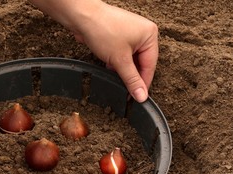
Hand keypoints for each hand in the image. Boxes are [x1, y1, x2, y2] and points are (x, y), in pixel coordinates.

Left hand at [29, 0, 158, 101]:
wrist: (82, 17)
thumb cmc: (103, 30)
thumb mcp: (120, 60)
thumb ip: (131, 79)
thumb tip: (141, 95)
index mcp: (150, 35)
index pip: (150, 65)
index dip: (143, 83)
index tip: (138, 97)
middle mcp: (143, 33)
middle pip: (141, 63)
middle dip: (131, 75)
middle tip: (126, 92)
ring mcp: (130, 33)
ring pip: (130, 59)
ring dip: (122, 69)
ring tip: (115, 77)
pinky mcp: (119, 35)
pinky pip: (122, 54)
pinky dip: (116, 62)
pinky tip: (109, 66)